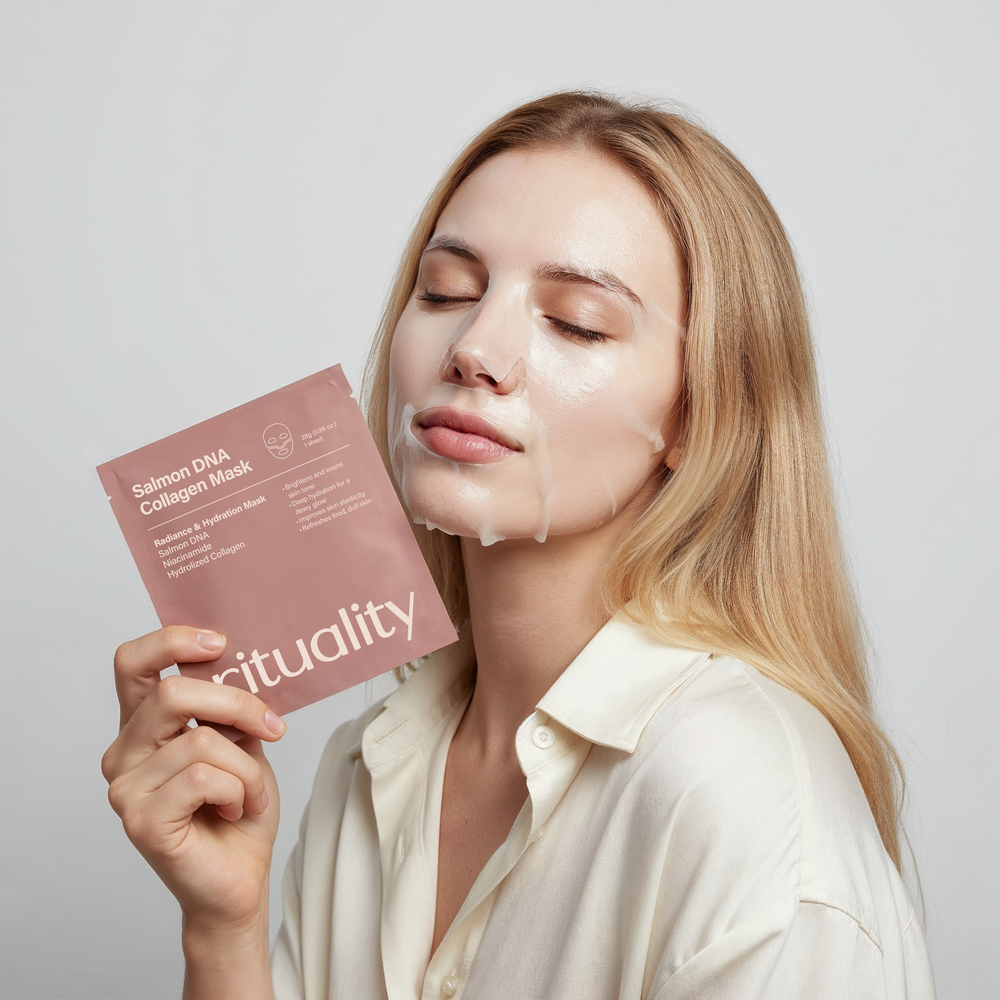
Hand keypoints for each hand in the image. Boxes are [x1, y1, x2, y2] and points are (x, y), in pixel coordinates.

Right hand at [101, 626, 285, 932]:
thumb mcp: (242, 742)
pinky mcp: (141, 821)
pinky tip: (236, 810)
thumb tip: (244, 660)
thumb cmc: (239, 808)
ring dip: (247, 768)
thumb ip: (228, 706)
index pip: (132, 663)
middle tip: (272, 725)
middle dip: (236, 704)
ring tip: (249, 794)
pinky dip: (239, 790)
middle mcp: (124, 753)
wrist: (240, 877)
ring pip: (202, 741)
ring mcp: (126, 789)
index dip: (172, 641)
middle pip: (172, 694)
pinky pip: (205, 778)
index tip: (220, 642)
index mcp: (143, 726)